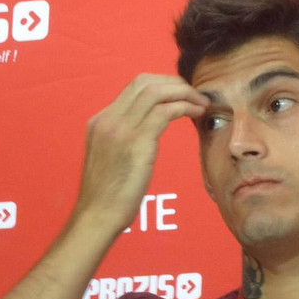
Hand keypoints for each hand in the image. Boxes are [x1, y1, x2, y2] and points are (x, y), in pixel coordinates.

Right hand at [72, 74, 208, 232]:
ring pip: (156, 92)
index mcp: (100, 121)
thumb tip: (147, 133)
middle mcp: (108, 120)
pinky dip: (185, 106)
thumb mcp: (111, 158)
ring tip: (201, 102)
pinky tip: (197, 113)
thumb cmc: (108, 196)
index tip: (181, 94)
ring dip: (184, 93)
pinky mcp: (136, 142)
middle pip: (144, 82)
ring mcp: (120, 129)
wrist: (97, 216)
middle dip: (174, 83)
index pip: (133, 87)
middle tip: (194, 94)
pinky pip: (165, 111)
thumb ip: (124, 139)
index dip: (162, 85)